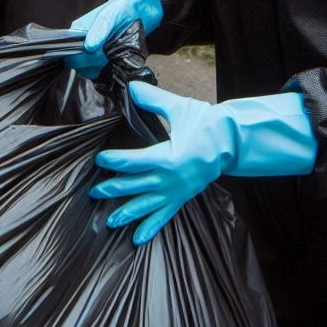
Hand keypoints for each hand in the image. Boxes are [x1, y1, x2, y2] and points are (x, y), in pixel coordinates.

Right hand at [66, 0, 163, 78]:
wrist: (144, 7)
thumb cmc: (125, 5)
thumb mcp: (112, 13)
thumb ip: (100, 28)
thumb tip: (88, 47)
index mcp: (79, 30)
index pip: (70, 53)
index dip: (82, 58)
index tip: (98, 54)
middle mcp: (85, 42)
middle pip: (79, 65)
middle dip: (94, 64)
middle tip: (109, 55)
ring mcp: (96, 52)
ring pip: (91, 71)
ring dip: (102, 68)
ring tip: (115, 57)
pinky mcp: (107, 59)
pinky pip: (103, 73)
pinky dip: (110, 72)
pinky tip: (118, 63)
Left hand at [91, 82, 317, 244]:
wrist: (233, 141)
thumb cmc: (206, 123)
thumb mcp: (180, 108)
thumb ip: (154, 99)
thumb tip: (132, 87)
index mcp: (169, 157)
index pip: (135, 161)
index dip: (116, 161)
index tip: (99, 159)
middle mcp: (171, 179)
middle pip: (137, 186)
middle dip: (114, 189)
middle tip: (93, 192)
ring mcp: (177, 191)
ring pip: (147, 205)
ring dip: (127, 212)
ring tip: (109, 221)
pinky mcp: (183, 197)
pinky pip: (164, 216)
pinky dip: (151, 227)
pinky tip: (137, 239)